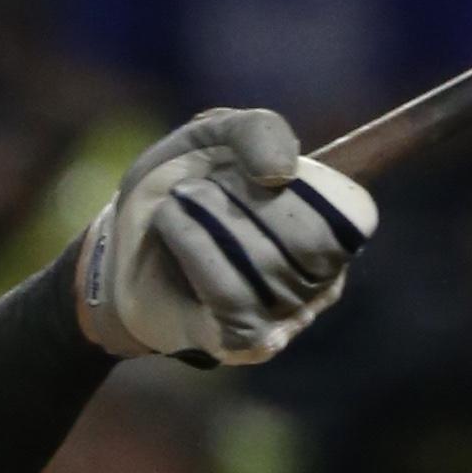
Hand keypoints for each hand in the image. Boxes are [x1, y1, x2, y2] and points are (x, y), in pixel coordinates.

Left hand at [76, 108, 376, 365]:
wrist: (121, 246)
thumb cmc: (184, 191)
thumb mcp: (219, 137)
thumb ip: (259, 131)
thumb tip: (281, 175)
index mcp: (340, 228)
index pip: (350, 212)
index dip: (298, 180)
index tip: (256, 172)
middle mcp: (327, 278)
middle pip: (309, 237)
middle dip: (241, 196)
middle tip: (201, 187)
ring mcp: (290, 316)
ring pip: (264, 262)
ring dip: (206, 216)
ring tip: (178, 205)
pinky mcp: (248, 341)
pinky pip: (230, 294)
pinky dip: (192, 246)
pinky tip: (170, 230)